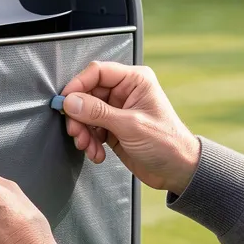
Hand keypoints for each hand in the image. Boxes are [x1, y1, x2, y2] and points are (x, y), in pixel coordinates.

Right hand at [60, 62, 200, 195]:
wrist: (177, 171)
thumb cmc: (168, 144)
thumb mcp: (130, 126)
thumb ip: (98, 112)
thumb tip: (71, 101)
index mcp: (135, 81)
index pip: (98, 72)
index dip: (78, 85)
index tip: (65, 101)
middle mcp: (125, 92)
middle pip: (87, 94)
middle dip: (79, 115)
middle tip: (77, 131)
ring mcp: (118, 110)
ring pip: (86, 113)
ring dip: (83, 132)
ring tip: (88, 146)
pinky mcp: (113, 128)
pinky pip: (91, 129)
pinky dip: (89, 142)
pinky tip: (97, 152)